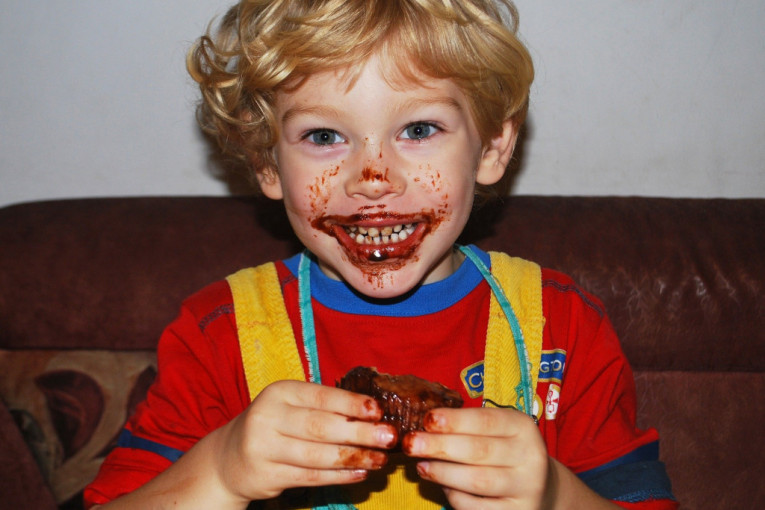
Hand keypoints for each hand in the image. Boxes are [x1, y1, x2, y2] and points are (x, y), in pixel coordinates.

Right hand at [213, 380, 397, 502]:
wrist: (229, 459)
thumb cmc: (273, 426)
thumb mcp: (291, 407)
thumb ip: (323, 408)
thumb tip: (372, 414)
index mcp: (279, 392)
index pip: (322, 397)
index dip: (352, 404)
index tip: (378, 411)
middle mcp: (268, 417)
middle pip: (322, 427)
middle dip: (360, 433)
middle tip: (388, 437)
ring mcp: (264, 448)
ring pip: (318, 456)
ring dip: (354, 458)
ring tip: (379, 459)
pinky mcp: (266, 475)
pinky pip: (311, 476)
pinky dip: (339, 476)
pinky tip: (359, 473)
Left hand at [402, 406, 550, 508]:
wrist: (540, 486)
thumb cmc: (505, 451)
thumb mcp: (497, 431)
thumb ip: (468, 427)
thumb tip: (425, 427)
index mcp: (523, 427)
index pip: (486, 421)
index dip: (455, 420)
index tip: (428, 419)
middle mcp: (530, 456)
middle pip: (479, 451)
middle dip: (440, 446)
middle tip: (412, 443)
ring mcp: (526, 488)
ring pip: (477, 480)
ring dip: (443, 472)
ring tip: (421, 465)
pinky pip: (477, 506)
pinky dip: (454, 496)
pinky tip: (441, 485)